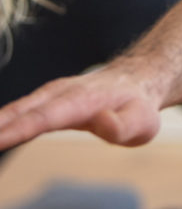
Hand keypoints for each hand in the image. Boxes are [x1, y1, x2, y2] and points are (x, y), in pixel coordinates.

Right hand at [0, 66, 163, 150]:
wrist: (139, 79)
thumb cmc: (139, 106)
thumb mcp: (142, 122)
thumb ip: (123, 126)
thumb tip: (102, 122)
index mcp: (81, 101)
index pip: (43, 118)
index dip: (16, 129)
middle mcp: (59, 94)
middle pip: (17, 113)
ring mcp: (48, 95)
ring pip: (11, 111)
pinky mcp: (43, 101)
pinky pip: (13, 113)